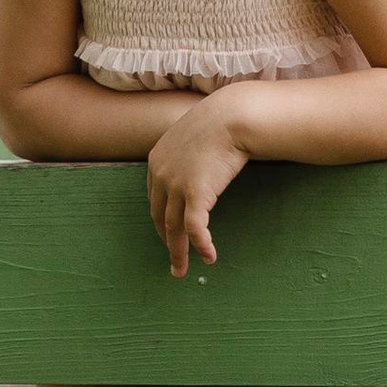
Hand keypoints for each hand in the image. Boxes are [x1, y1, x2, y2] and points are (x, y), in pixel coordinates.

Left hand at [146, 94, 248, 276]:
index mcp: (156, 161)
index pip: (154, 200)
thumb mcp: (192, 137)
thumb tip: (196, 167)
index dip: (161, 221)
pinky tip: (209, 257)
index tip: (168, 234)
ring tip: (182, 270)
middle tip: (173, 261)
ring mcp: (176, 185)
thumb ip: (187, 155)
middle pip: (160, 217)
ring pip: (173, 228)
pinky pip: (195, 228)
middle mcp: (161, 175)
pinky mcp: (196, 194)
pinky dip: (201, 245)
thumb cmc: (219, 123)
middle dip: (166, 242)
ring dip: (179, 252)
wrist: (232, 116)